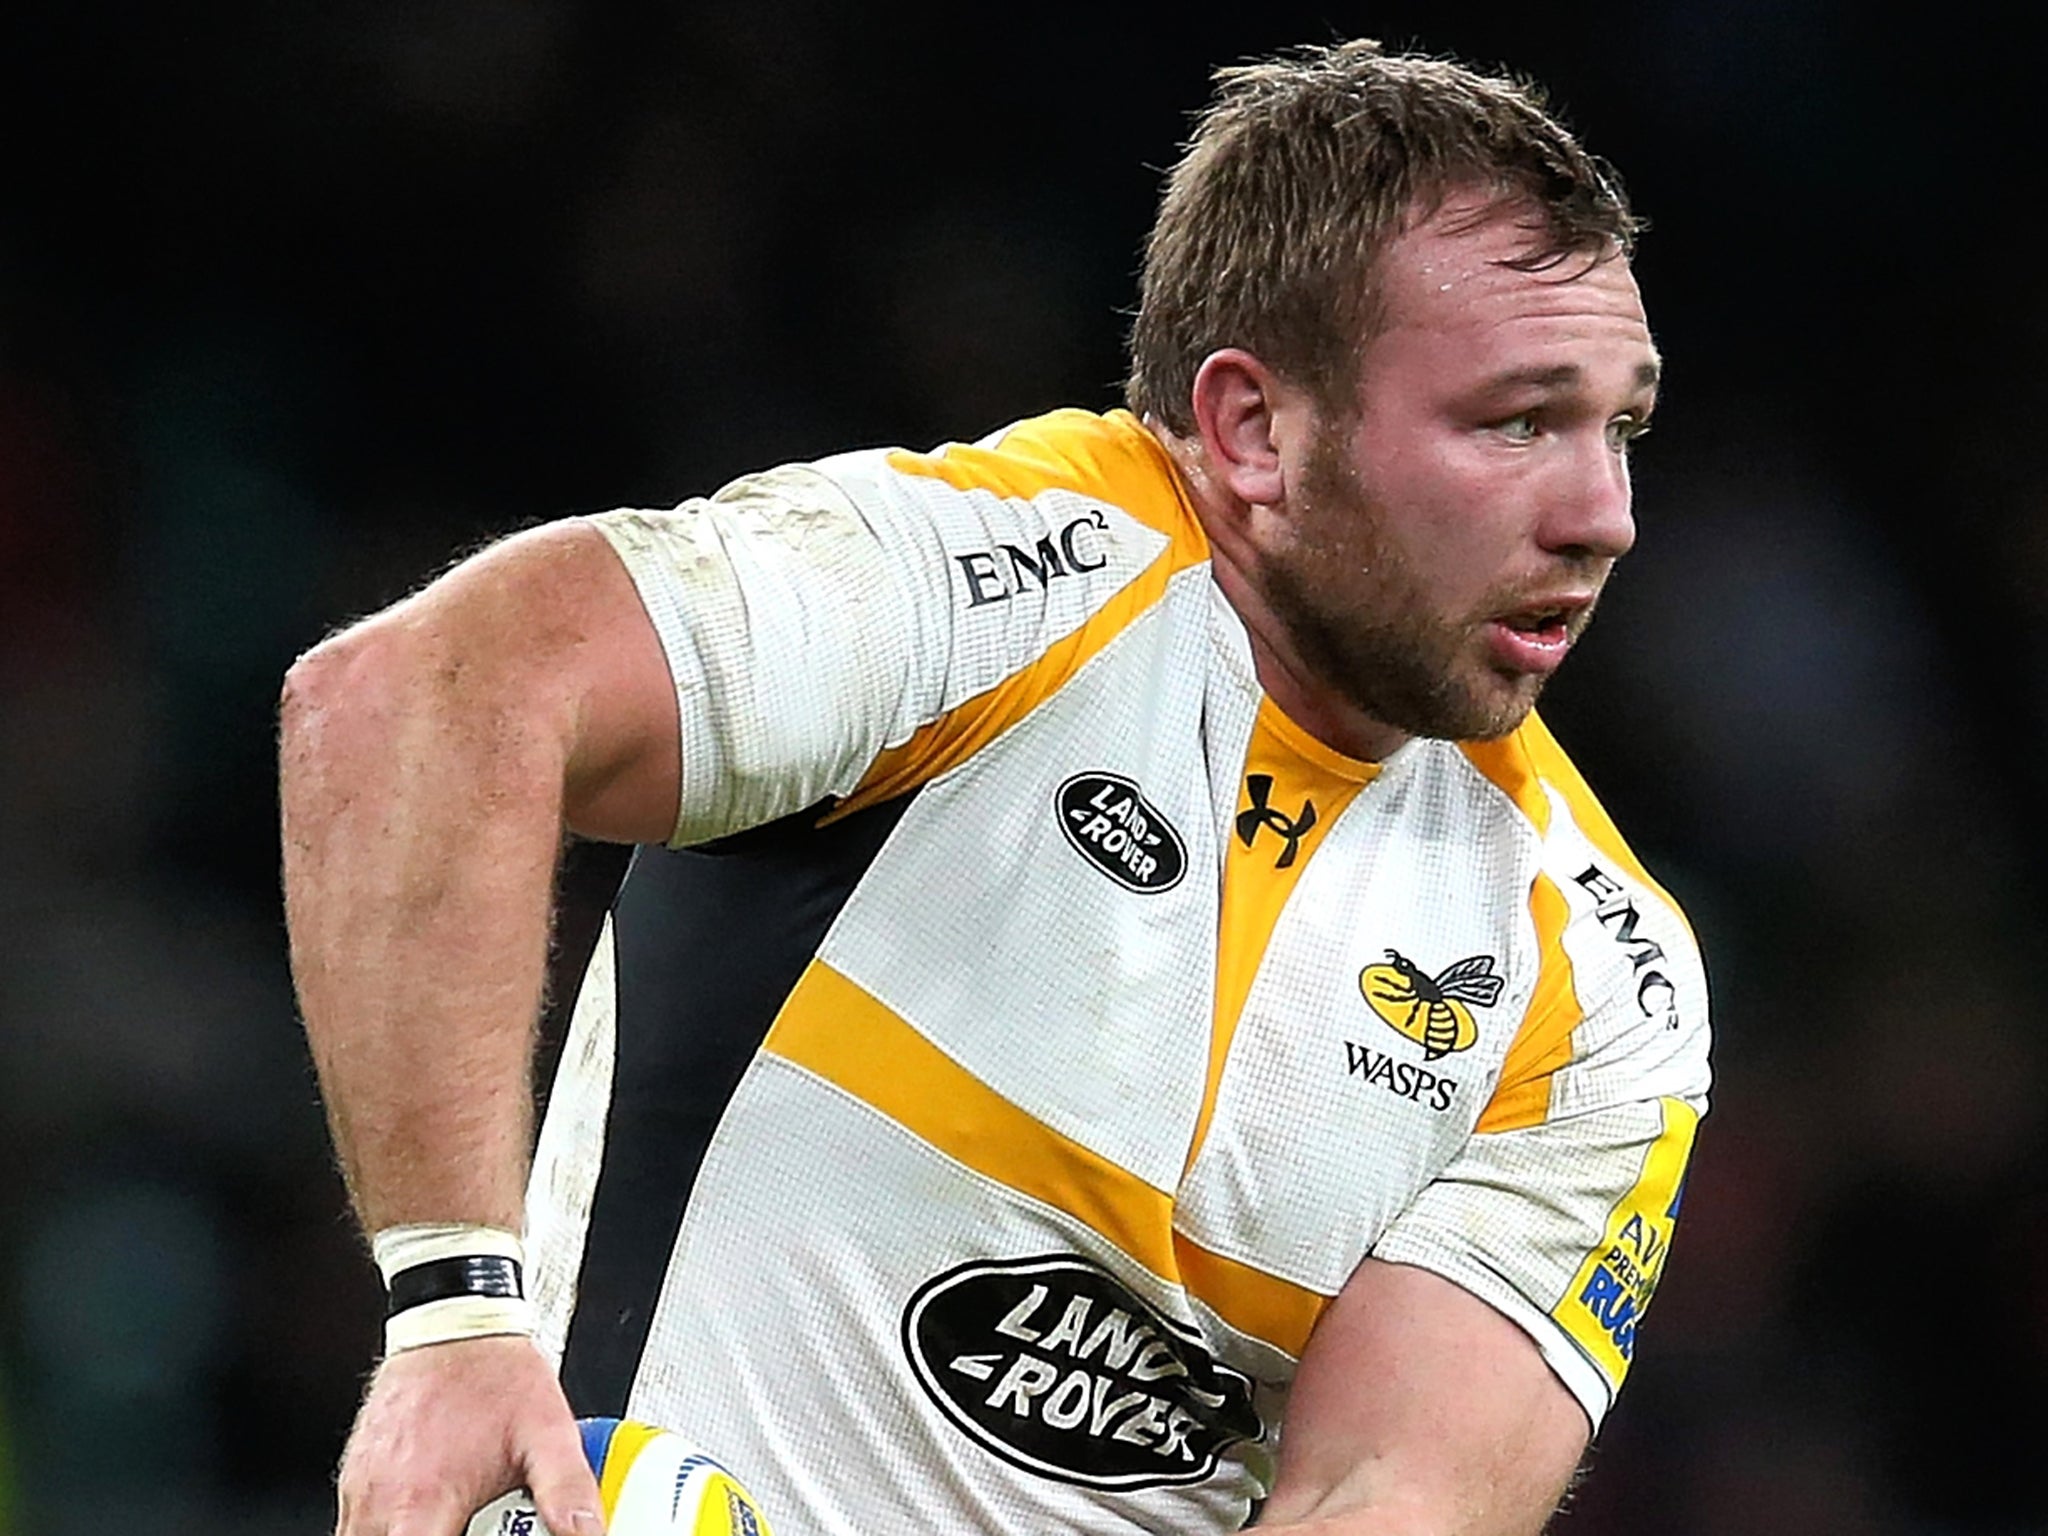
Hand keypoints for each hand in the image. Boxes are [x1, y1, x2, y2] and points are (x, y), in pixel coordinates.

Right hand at [334, 1334, 603, 1535]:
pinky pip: (358, 1520)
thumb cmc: (495, 1373)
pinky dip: (388, 1523)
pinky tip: (425, 1505)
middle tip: (468, 1521)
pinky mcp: (353, 1473)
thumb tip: (587, 1531)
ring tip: (447, 1513)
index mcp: (423, 1503)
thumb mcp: (549, 1433)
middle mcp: (382, 1500)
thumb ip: (567, 1490)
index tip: (473, 1533)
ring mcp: (361, 1487)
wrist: (457, 1322)